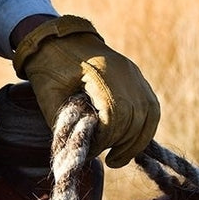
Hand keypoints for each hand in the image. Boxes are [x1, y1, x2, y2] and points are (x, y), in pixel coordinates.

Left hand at [12, 15, 159, 167]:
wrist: (57, 39)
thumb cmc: (48, 68)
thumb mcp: (47, 96)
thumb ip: (64, 123)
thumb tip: (81, 150)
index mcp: (101, 73)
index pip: (116, 113)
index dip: (106, 139)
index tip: (91, 150)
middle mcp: (125, 72)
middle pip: (137, 116)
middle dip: (124, 144)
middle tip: (109, 160)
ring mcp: (134, 74)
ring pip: (150, 113)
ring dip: (137, 141)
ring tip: (118, 157)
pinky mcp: (136, 78)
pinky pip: (150, 106)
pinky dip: (144, 128)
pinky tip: (130, 142)